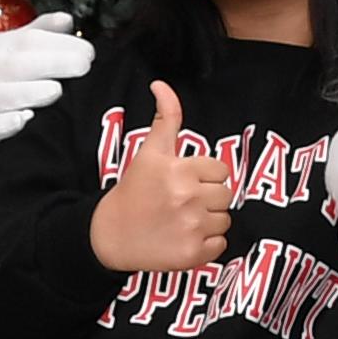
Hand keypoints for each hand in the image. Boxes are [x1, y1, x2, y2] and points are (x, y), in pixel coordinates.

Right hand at [0, 12, 93, 167]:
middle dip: (53, 64)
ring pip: (1, 96)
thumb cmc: (7, 82)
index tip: (89, 52)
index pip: (29, 40)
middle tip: (82, 67)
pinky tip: (23, 120)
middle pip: (17, 64)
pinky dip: (4, 126)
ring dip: (30, 93)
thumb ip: (43, 33)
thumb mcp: (19, 52)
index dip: (61, 44)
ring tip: (56, 91)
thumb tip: (67, 20)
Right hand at [90, 82, 234, 271]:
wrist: (111, 235)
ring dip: (208, 220)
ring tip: (182, 219)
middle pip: (226, 194)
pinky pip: (220, 244)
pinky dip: (206, 244)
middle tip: (182, 202)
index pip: (220, 170)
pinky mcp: (193, 254)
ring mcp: (192, 227)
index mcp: (180, 170)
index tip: (184, 182)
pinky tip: (184, 237)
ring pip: (225, 219)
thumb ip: (166, 118)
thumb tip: (161, 85)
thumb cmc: (134, 191)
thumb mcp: (149, 152)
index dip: (204, 175)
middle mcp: (187, 197)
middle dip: (208, 197)